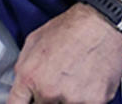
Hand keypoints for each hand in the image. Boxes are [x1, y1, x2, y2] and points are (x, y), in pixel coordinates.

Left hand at [6, 2, 121, 103]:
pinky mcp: (95, 102)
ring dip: (66, 98)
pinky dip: (85, 98)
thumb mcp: (33, 42)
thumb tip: (21, 86)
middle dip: (46, 97)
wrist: (100, 24)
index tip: (26, 101)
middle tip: (56, 81)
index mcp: (30, 77)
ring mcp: (72, 99)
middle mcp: (49, 91)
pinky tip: (86, 82)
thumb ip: (23, 69)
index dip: (21, 103)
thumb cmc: (70, 28)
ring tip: (73, 79)